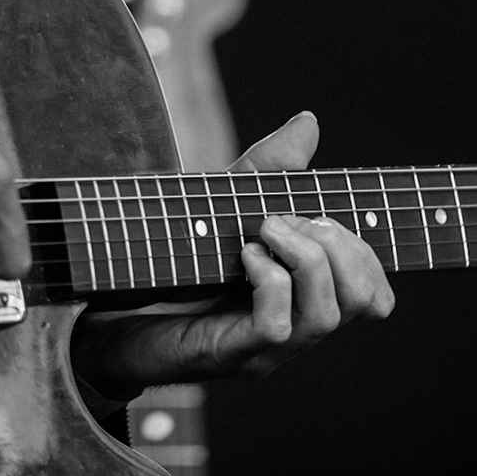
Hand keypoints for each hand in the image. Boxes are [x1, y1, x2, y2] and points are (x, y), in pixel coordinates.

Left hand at [71, 111, 392, 398]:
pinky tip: (243, 255)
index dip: (371, 255)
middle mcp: (295, 329)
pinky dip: (270, 278)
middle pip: (365, 301)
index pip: (375, 296)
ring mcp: (266, 349)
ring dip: (307, 256)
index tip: (328, 214)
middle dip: (342, 245)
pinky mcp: (231, 354)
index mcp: (303, 299)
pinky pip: (279, 324)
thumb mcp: (223, 203)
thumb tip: (309, 121)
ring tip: (265, 227)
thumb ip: (269, 169)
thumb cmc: (166, 259)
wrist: (101, 312)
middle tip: (291, 217)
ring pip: (329, 315)